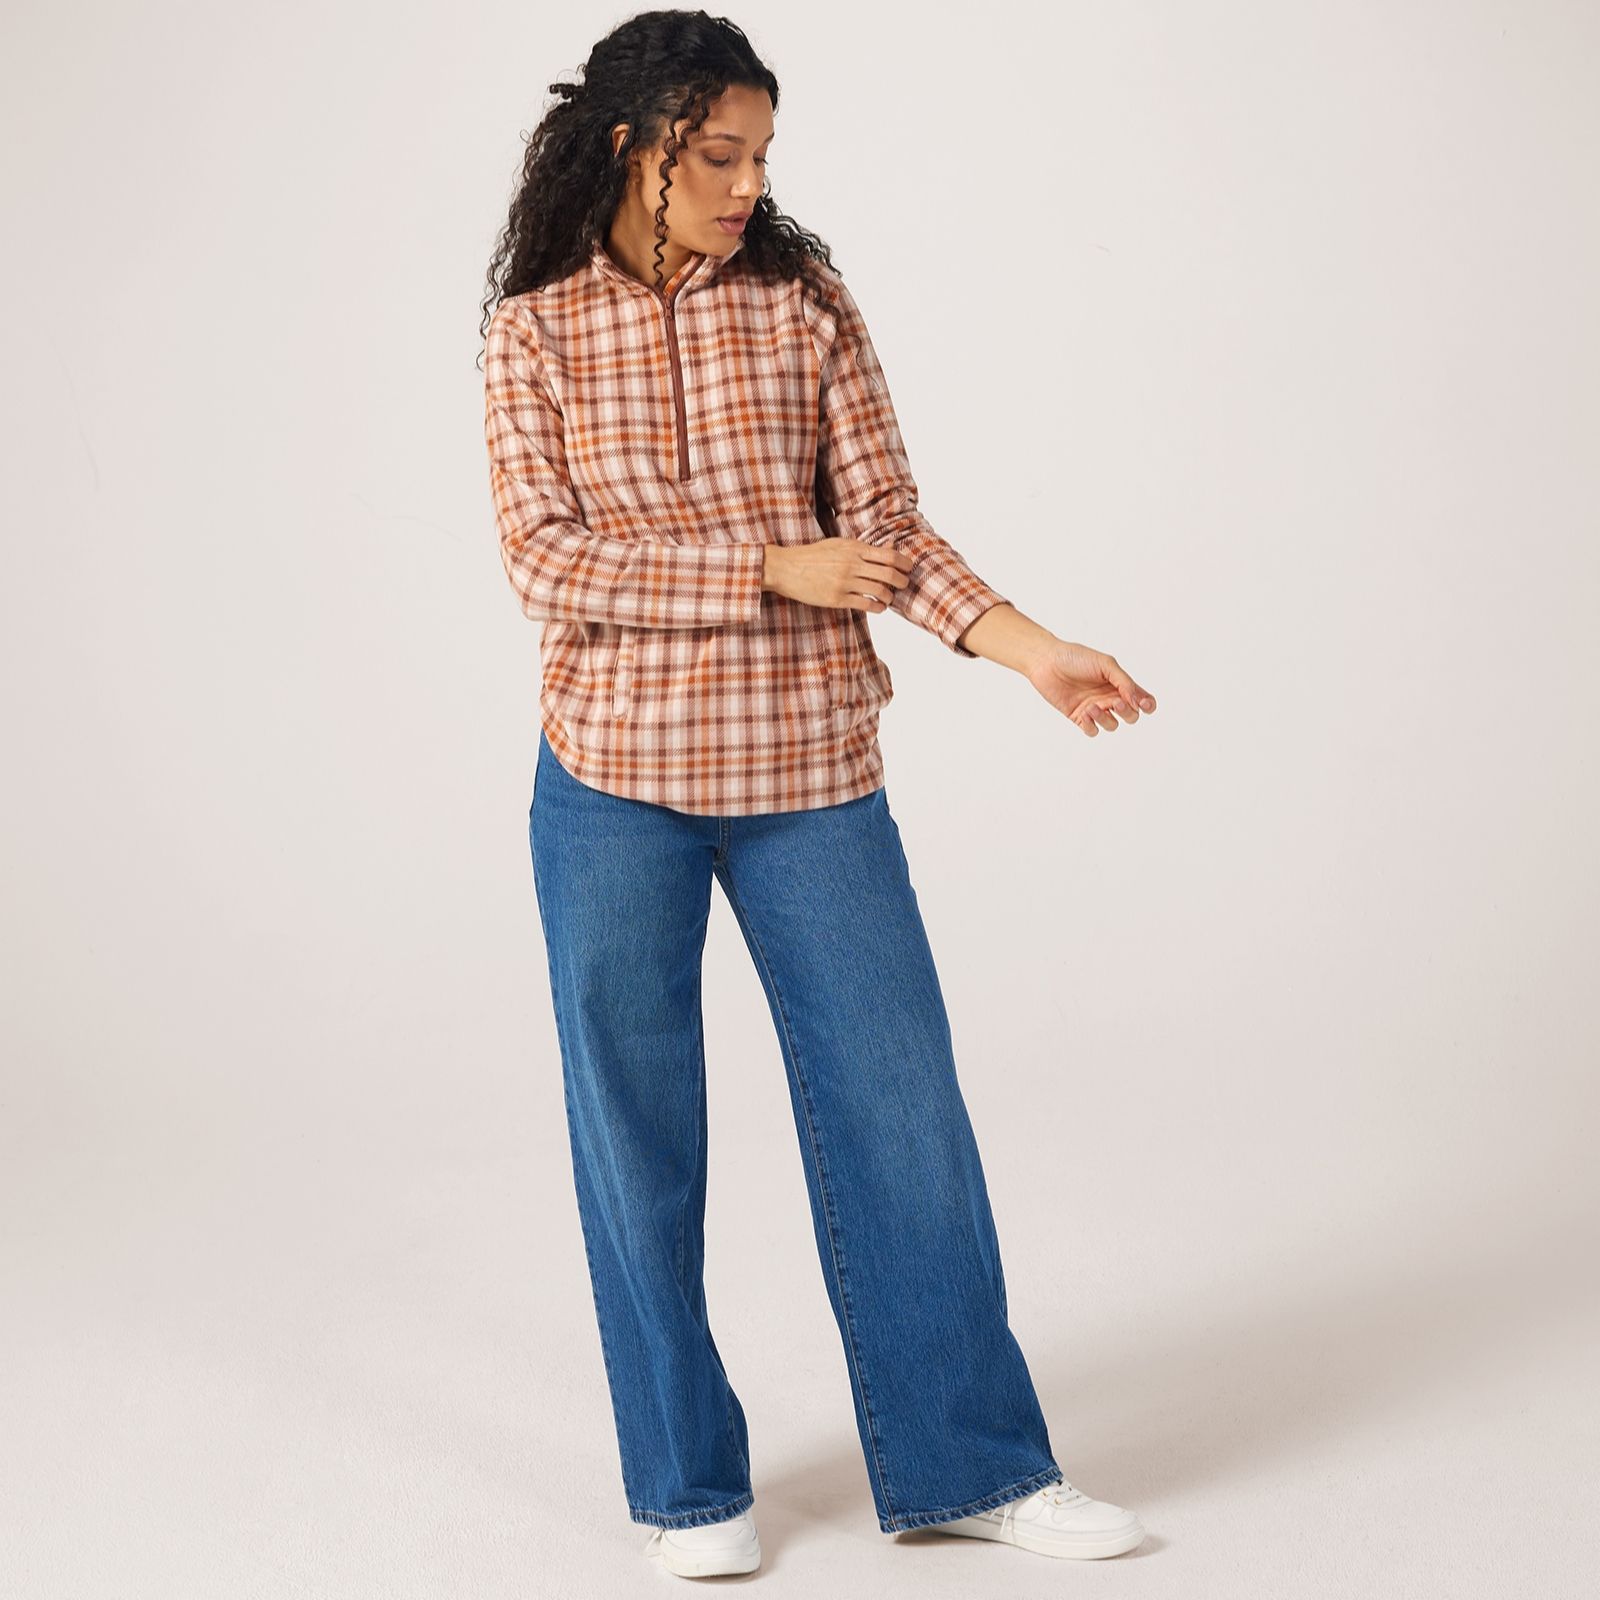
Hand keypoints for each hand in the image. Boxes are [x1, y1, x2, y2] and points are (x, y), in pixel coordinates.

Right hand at [761, 538, 916, 611]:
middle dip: (901, 581)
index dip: (904, 563)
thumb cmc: (813, 556)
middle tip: (904, 584)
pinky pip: (865, 604)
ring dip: (889, 596)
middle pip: (889, 573)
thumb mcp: (838, 545)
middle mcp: (851, 564)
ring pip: (879, 591)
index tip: (909, 568)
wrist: (787, 568)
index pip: (888, 555)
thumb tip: (887, 552)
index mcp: (853, 548)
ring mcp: (844, 582)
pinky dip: (877, 607)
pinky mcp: (837, 599)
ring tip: (889, 598)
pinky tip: (878, 607)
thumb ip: (861, 549)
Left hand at [1028, 637, 1156, 735]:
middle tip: (1115, 703)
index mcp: (1119, 683)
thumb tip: (1138, 701)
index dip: (1147, 705)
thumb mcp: (1106, 665)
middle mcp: (1109, 697)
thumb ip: (1124, 682)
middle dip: (1127, 712)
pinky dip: (1092, 726)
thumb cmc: (1076, 658)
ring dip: (1105, 719)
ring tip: (1092, 707)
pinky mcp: (1078, 716)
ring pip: (1112, 725)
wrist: (1047, 662)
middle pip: (1130, 715)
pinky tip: (1085, 715)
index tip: (1144, 705)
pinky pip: (1092, 730)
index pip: (1141, 698)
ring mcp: (1094, 708)